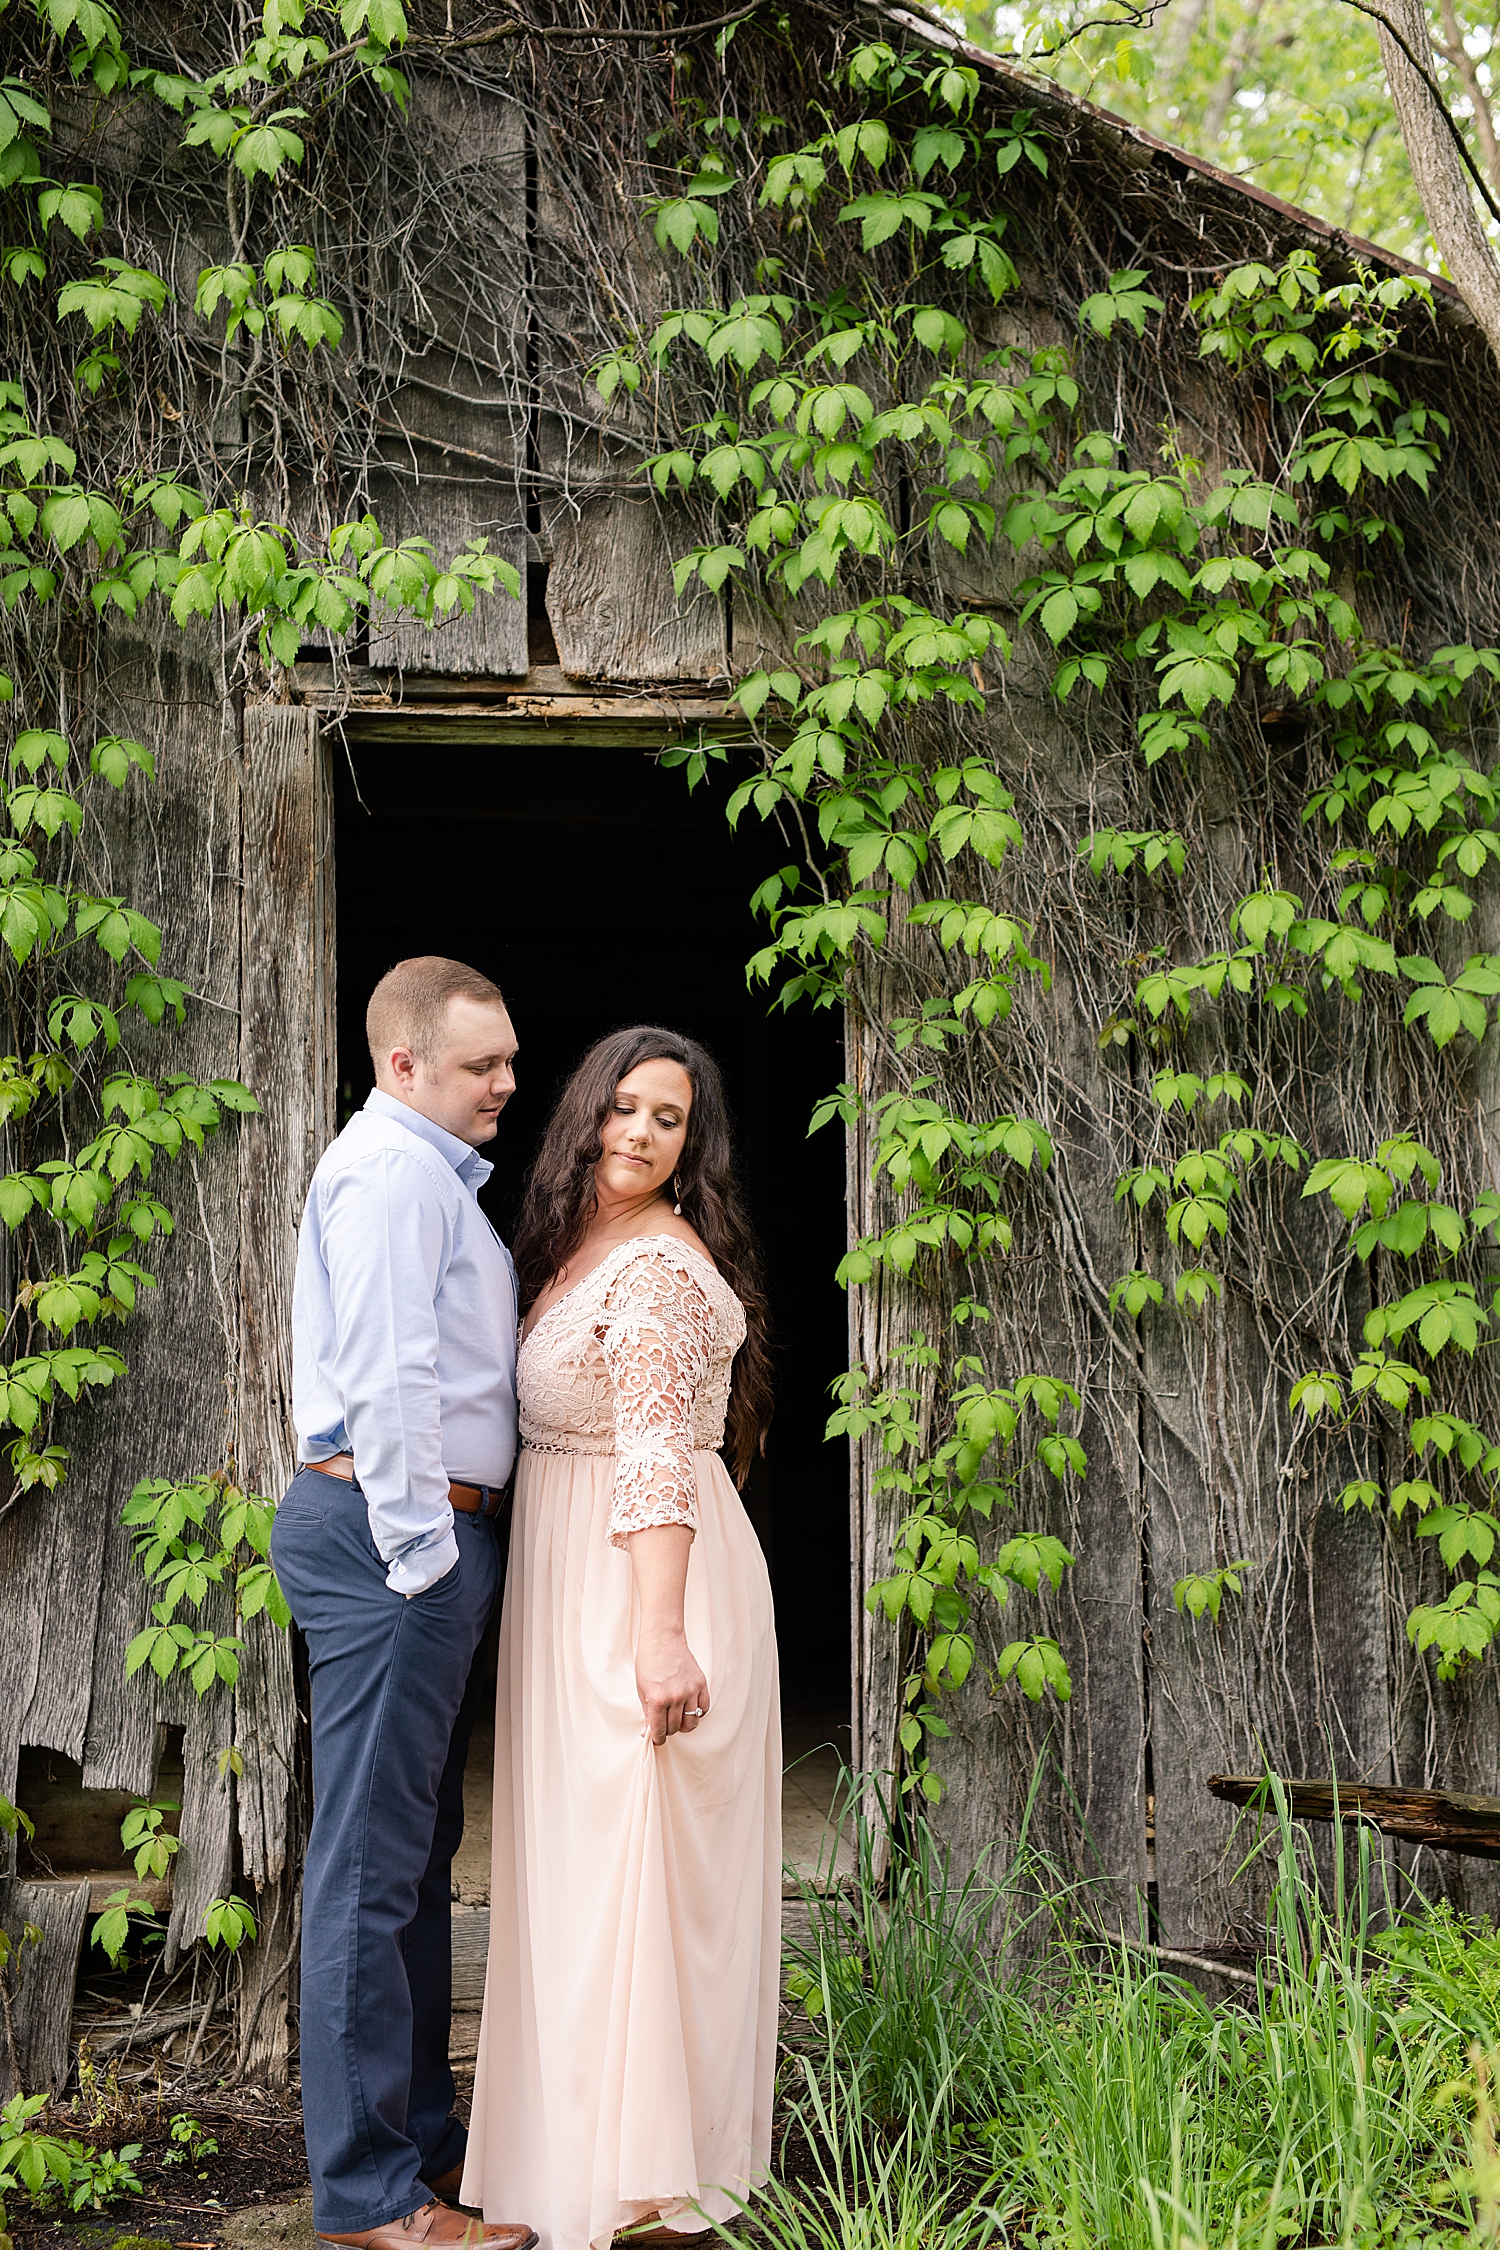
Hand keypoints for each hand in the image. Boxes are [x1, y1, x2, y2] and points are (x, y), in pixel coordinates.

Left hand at [635, 1623, 707, 1744]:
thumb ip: (648, 1713)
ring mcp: (690, 1691)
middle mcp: (675, 1697)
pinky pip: (703, 1709)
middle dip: (668, 1731)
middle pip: (675, 1728)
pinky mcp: (701, 1684)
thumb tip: (649, 1732)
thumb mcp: (642, 1690)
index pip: (659, 1731)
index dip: (656, 1739)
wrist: (663, 1639)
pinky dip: (697, 1713)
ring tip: (677, 1718)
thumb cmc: (648, 1662)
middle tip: (664, 1725)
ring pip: (691, 1722)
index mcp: (657, 1699)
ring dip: (683, 1725)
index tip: (656, 1739)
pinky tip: (689, 1709)